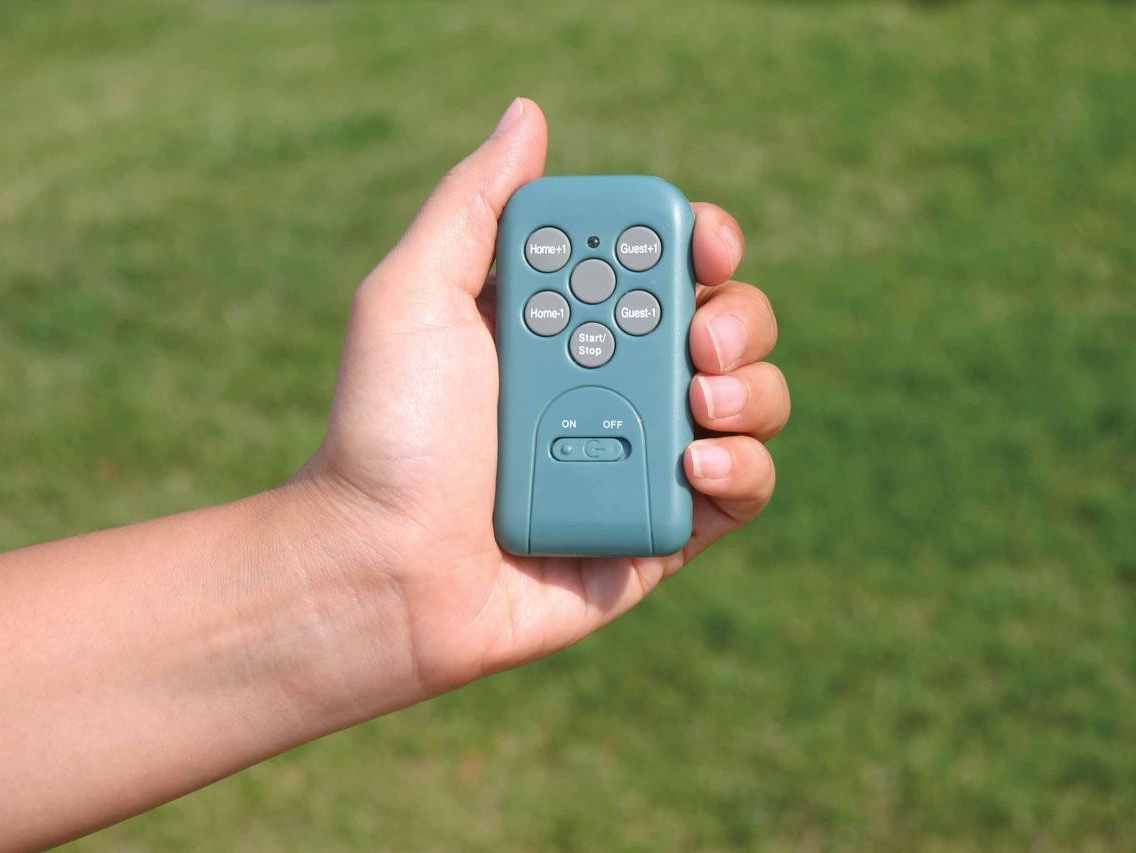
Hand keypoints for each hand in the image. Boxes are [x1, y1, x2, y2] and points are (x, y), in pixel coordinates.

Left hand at [291, 98, 788, 708]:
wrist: (383, 567)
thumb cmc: (387, 433)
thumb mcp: (414, 297)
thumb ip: (476, 206)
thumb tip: (528, 115)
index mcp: (567, 321)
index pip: (665, 262)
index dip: (701, 240)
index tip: (702, 241)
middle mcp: (615, 382)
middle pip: (727, 322)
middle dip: (737, 316)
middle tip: (695, 339)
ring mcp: (644, 457)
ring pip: (752, 400)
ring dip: (751, 388)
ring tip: (697, 402)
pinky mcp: (664, 530)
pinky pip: (742, 488)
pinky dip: (742, 465)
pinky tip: (695, 463)